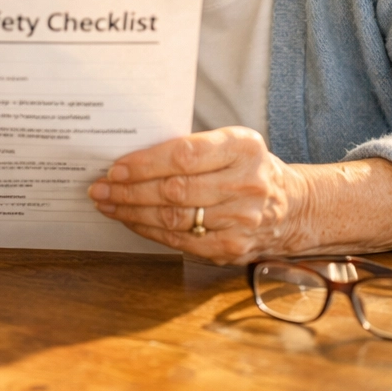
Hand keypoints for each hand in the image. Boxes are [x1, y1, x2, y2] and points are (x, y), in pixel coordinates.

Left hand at [88, 127, 309, 264]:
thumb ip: (191, 147)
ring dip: (133, 212)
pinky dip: (150, 231)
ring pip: (174, 218)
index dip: (145, 163)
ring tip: (107, 204)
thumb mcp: (230, 143)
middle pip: (175, 190)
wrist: (291, 206)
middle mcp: (246, 184)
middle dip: (129, 190)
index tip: (115, 167)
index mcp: (243, 147)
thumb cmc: (246, 167)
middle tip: (100, 188)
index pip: (184, 155)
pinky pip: (181, 241)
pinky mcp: (233, 247)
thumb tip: (132, 156)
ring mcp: (242, 220)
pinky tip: (131, 221)